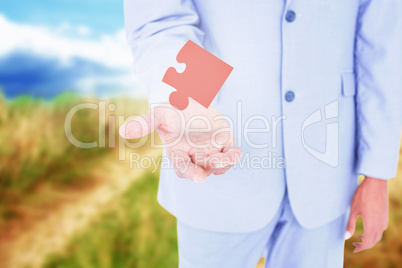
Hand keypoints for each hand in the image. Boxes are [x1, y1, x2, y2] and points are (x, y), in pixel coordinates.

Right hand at [119, 99, 241, 181]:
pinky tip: (237, 153)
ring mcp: (209, 152)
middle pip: (202, 169)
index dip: (190, 172)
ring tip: (229, 156)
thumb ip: (144, 123)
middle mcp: (194, 156)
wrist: (190, 98)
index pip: (182, 168)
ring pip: (217, 165)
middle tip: (217, 160)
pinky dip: (233, 156)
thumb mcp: (158, 114)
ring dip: (223, 163)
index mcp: (177, 153)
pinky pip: (229, 155)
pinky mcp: (223, 144)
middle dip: (210, 167)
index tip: (199, 177)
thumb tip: (122, 131)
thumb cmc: (172, 109)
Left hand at [345, 176, 388, 252]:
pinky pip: (381, 229)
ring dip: (369, 239)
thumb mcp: (353, 210)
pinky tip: (367, 228)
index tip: (354, 249)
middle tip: (354, 244)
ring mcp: (384, 220)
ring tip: (359, 237)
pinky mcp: (385, 215)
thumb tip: (346, 237)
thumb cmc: (362, 196)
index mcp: (371, 225)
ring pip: (378, 235)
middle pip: (373, 241)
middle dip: (364, 245)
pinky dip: (374, 232)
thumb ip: (350, 225)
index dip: (360, 248)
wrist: (376, 183)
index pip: (367, 243)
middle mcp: (380, 225)